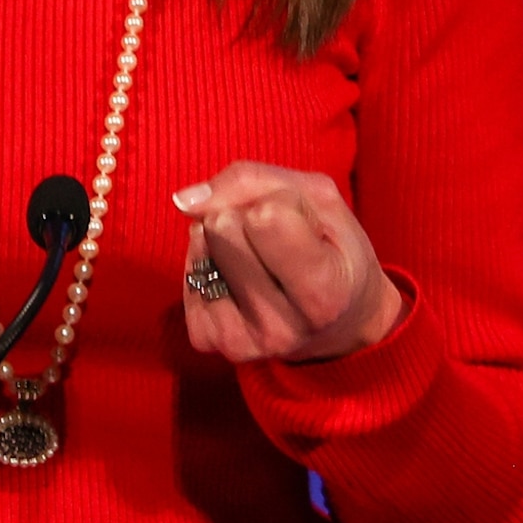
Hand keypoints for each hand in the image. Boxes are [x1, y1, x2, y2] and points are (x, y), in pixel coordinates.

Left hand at [175, 162, 402, 363]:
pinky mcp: (207, 339)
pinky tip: (236, 275)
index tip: (302, 224)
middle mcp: (281, 328)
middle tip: (274, 241)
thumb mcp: (317, 199)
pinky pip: (185, 272)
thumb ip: (252, 182)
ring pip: (200, 246)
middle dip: (243, 216)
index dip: (279, 201)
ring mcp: (241, 340)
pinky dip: (207, 262)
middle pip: (222, 226)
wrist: (337, 321)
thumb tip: (185, 201)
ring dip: (222, 239)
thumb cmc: (332, 249)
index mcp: (324, 295)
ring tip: (259, 259)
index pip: (265, 216)